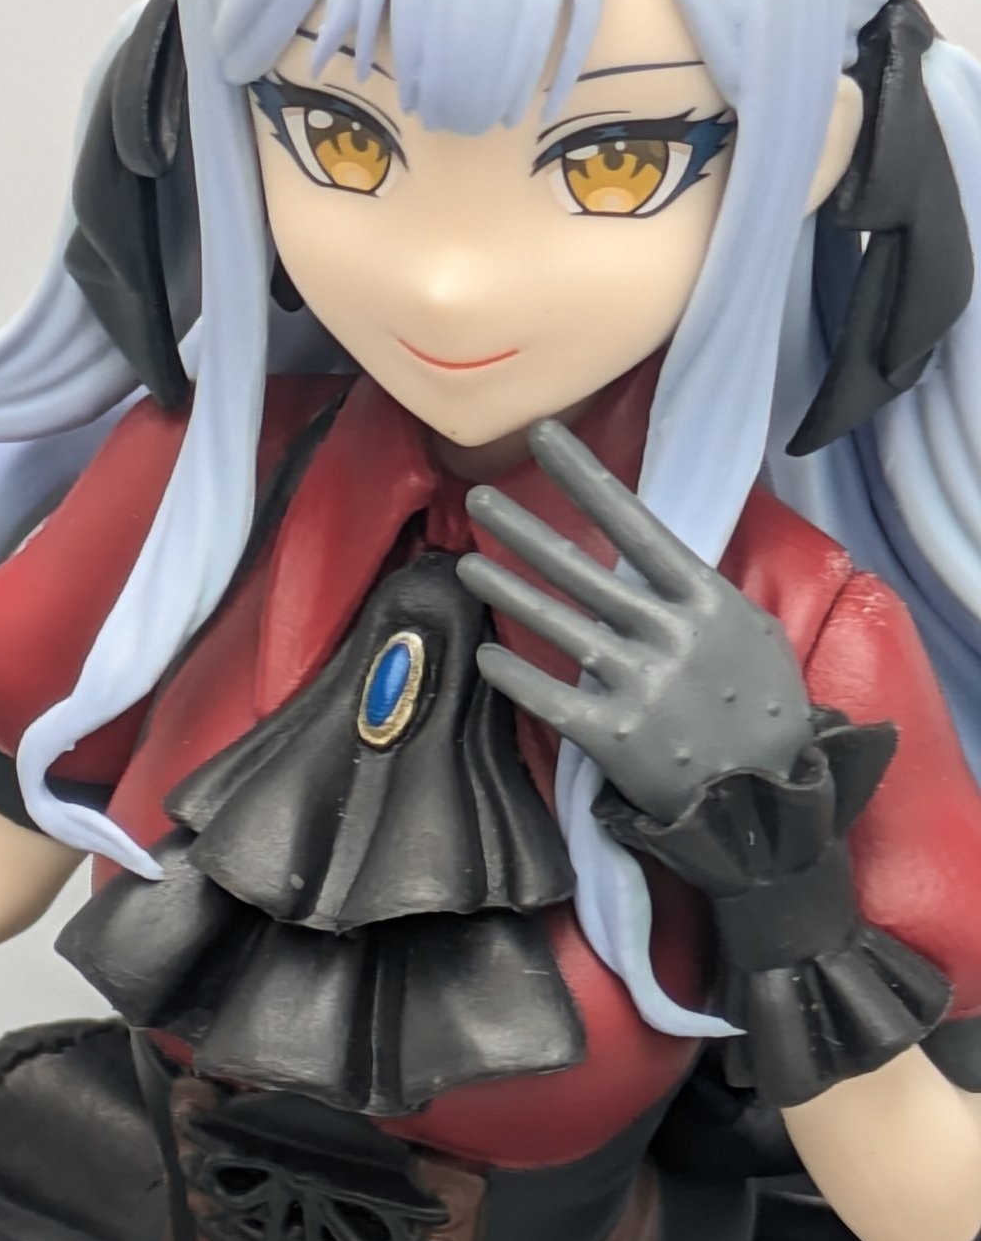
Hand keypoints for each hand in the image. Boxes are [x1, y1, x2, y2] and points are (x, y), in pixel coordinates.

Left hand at [456, 419, 811, 824]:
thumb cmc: (767, 712)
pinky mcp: (613, 736)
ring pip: (557, 624)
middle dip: (526, 529)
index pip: (636, 525)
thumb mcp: (753, 636)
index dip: (586, 478)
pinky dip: (515, 676)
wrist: (769, 803)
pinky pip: (550, 697)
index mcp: (707, 601)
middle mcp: (667, 636)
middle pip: (583, 569)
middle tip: (480, 496)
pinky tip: (488, 657)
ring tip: (470, 562)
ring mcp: (637, 686)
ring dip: (508, 589)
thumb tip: (655, 560)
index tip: (545, 437)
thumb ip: (702, 598)